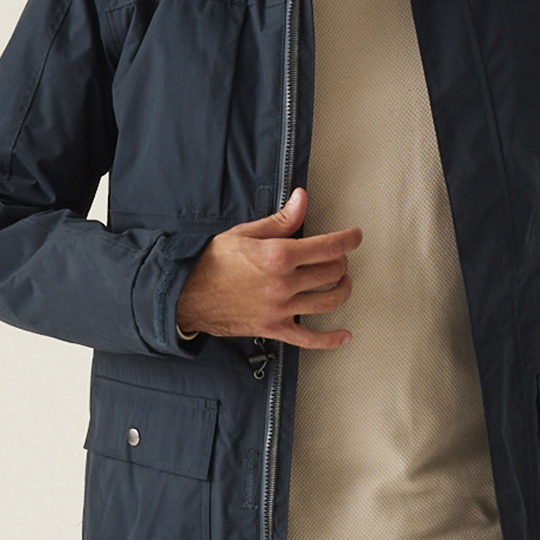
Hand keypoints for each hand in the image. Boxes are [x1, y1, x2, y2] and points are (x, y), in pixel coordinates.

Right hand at [175, 187, 361, 349]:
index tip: (355, 236)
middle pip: (331, 273)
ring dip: (342, 290)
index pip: (328, 246)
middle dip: (341, 262)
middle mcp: (283, 284)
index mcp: (278, 256)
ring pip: (328, 302)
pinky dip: (331, 339)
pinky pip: (309, 339)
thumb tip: (301, 200)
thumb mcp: (246, 233)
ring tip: (342, 282)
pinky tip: (344, 335)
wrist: (185, 294)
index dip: (349, 239)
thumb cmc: (211, 262)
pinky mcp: (273, 328)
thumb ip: (280, 220)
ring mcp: (280, 309)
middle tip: (338, 256)